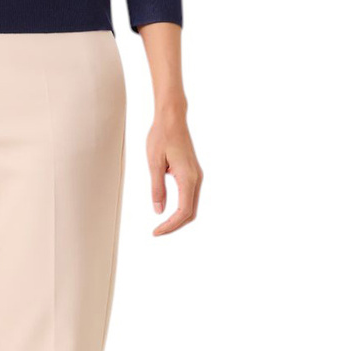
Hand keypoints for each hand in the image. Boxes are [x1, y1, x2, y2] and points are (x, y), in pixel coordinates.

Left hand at [147, 103, 202, 235]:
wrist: (172, 118)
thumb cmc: (161, 136)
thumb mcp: (154, 163)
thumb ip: (157, 188)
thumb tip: (158, 210)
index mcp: (187, 178)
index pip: (183, 211)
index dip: (170, 225)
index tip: (155, 232)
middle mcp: (196, 179)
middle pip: (190, 213)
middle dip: (174, 225)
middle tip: (157, 232)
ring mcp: (196, 176)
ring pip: (191, 206)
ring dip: (178, 218)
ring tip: (161, 226)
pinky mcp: (192, 173)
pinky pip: (190, 197)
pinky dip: (181, 208)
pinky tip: (168, 211)